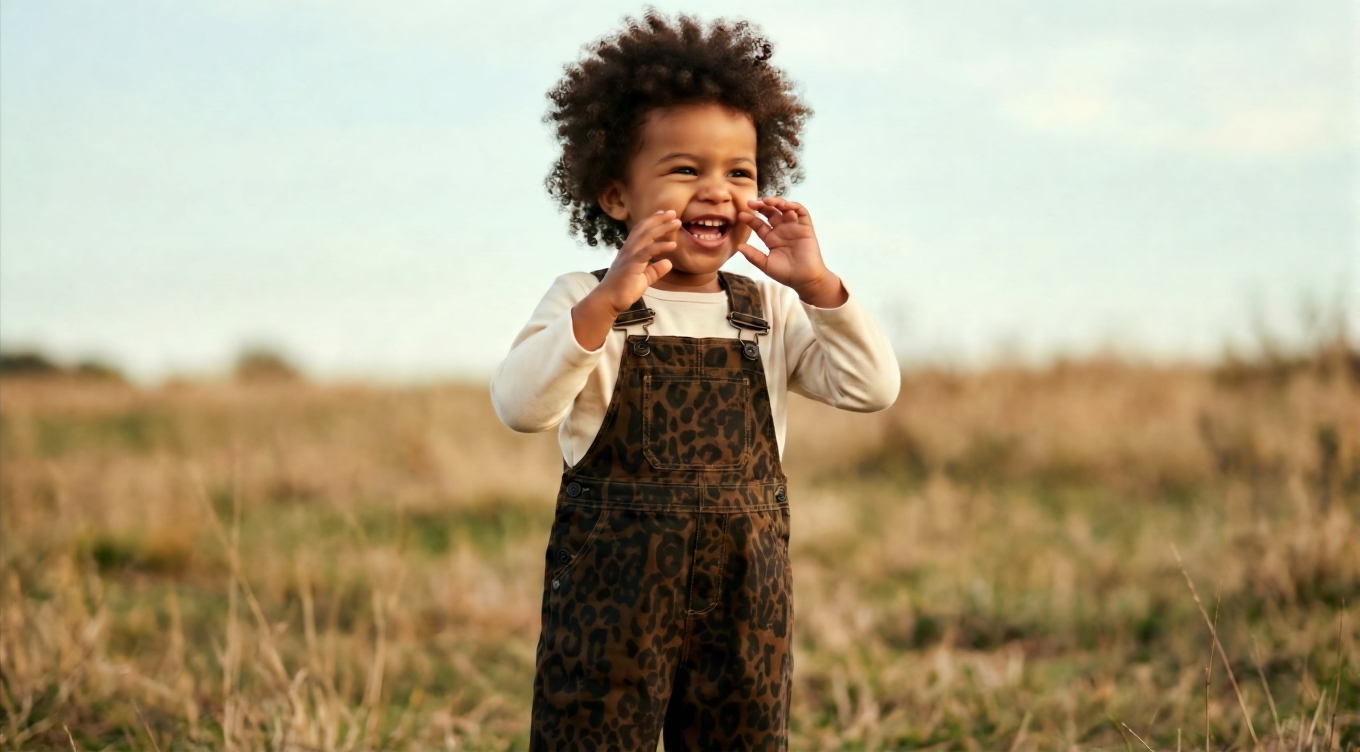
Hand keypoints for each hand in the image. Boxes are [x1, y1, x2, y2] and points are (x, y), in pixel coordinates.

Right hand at [571, 211, 676, 350]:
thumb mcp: (644, 278)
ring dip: (662, 227)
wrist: (609, 301)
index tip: (665, 214)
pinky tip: (673, 245)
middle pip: (644, 228)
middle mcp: (628, 249)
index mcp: (630, 251)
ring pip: (646, 236)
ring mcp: (629, 256)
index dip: (653, 221)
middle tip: (673, 213)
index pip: (641, 230)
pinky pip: (647, 251)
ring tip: (676, 222)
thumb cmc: (624, 290)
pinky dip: (661, 246)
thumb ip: (655, 270)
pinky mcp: (631, 265)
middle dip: (659, 219)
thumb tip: (668, 263)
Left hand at [736, 197, 845, 307]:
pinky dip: (793, 205)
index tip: (741, 215)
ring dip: (776, 202)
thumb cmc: (786, 274)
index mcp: (771, 239)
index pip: (759, 224)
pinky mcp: (806, 227)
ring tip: (766, 201)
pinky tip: (784, 205)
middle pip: (770, 213)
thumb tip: (738, 246)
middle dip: (761, 206)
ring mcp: (794, 227)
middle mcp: (781, 230)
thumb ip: (753, 255)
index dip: (750, 219)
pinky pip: (801, 212)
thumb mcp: (765, 264)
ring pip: (784, 209)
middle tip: (751, 203)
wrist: (805, 279)